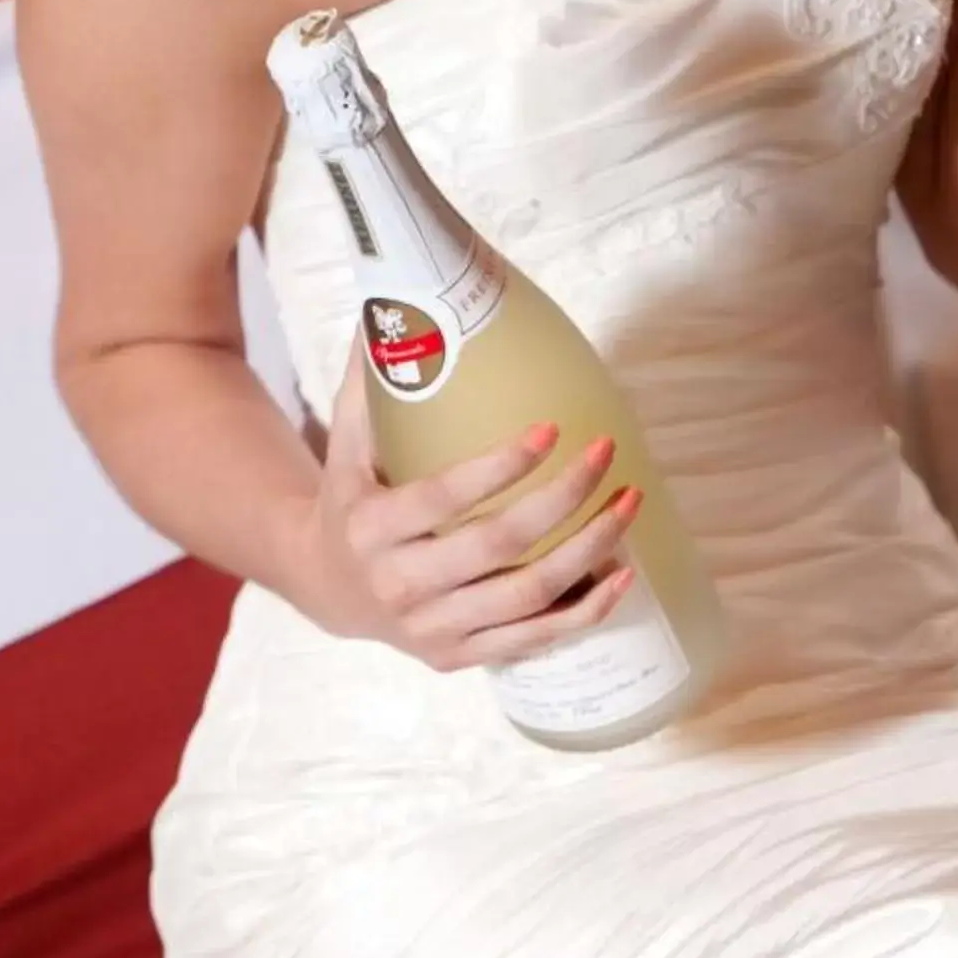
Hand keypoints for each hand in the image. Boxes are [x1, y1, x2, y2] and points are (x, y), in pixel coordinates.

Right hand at [315, 341, 639, 674]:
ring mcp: (432, 629)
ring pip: (526, 596)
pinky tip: (624, 575)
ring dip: (589, 551)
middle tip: (605, 453)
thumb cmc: (351, 496)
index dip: (498, 468)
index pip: (442, 499)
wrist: (326, 587)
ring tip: (631, 502)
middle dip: (562, 499)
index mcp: (371, 528)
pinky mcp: (458, 657)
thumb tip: (391, 299)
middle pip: (497, 547)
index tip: (549, 429)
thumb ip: (373, 378)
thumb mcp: (346, 441)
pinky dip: (584, 612)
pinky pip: (533, 640)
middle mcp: (400, 585)